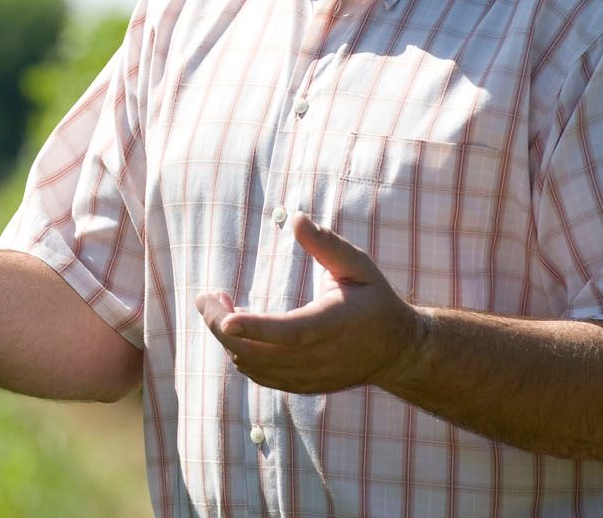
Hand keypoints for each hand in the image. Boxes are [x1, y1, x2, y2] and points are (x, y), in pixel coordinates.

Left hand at [195, 213, 427, 393]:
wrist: (396, 350)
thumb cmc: (374, 300)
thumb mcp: (358, 265)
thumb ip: (327, 244)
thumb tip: (295, 218)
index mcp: (332, 325)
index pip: (289, 332)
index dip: (255, 327)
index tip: (225, 318)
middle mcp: (318, 357)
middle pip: (257, 352)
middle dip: (221, 325)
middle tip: (206, 296)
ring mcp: (307, 377)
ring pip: (252, 366)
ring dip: (228, 338)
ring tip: (219, 305)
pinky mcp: (300, 386)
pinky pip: (259, 375)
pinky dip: (240, 352)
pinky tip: (236, 327)